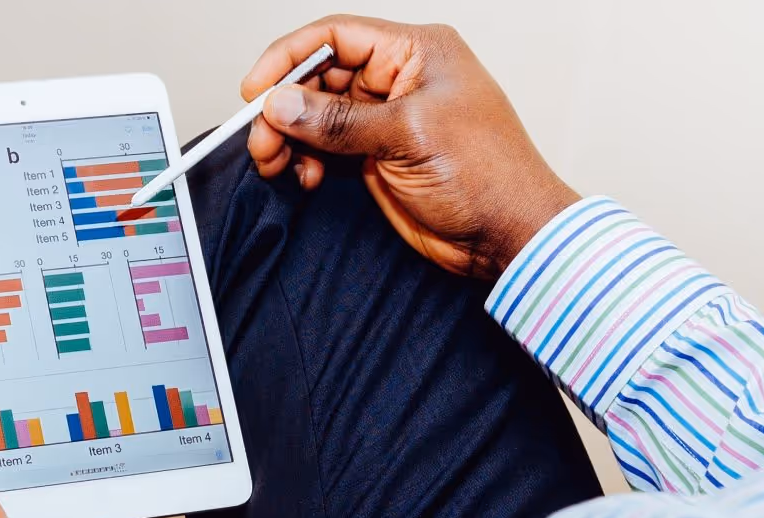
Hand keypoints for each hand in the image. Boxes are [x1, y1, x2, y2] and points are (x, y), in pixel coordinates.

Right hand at [243, 15, 581, 279]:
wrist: (508, 235)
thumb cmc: (488, 175)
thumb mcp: (408, 136)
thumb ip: (338, 121)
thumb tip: (281, 104)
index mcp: (416, 52)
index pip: (337, 36)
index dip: (290, 58)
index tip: (256, 90)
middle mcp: (398, 79)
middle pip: (319, 77)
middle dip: (284, 107)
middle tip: (262, 140)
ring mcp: (386, 118)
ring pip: (316, 115)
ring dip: (289, 138)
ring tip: (276, 163)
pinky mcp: (377, 155)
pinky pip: (325, 147)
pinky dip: (307, 160)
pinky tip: (305, 178)